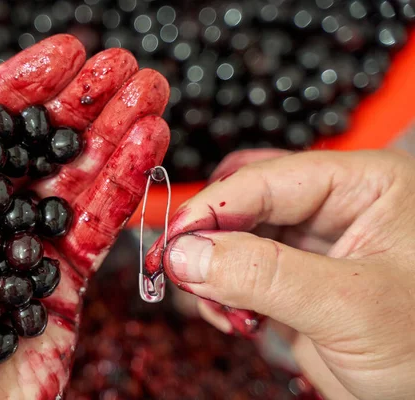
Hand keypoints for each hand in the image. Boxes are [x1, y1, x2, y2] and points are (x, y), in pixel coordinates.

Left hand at [0, 34, 169, 399]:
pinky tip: (150, 145)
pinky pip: (103, 223)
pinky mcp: (67, 280)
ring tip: (152, 93)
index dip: (28, 83)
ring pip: (82, 177)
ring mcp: (31, 246)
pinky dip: (129, 183)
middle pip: (43, 144)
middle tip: (126, 67)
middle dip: (87, 102)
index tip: (67, 52)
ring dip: (119, 132)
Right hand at [146, 149, 414, 399]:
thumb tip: (184, 254)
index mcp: (365, 184)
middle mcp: (337, 204)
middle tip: (180, 271)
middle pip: (246, 201)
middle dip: (210, 239)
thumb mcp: (348, 306)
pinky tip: (234, 318)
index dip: (212, 208)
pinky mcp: (299, 278)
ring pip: (237, 236)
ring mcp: (315, 243)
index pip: (267, 179)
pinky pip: (244, 269)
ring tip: (222, 310)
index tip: (172, 241)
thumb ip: (262, 274)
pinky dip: (225, 292)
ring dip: (215, 270)